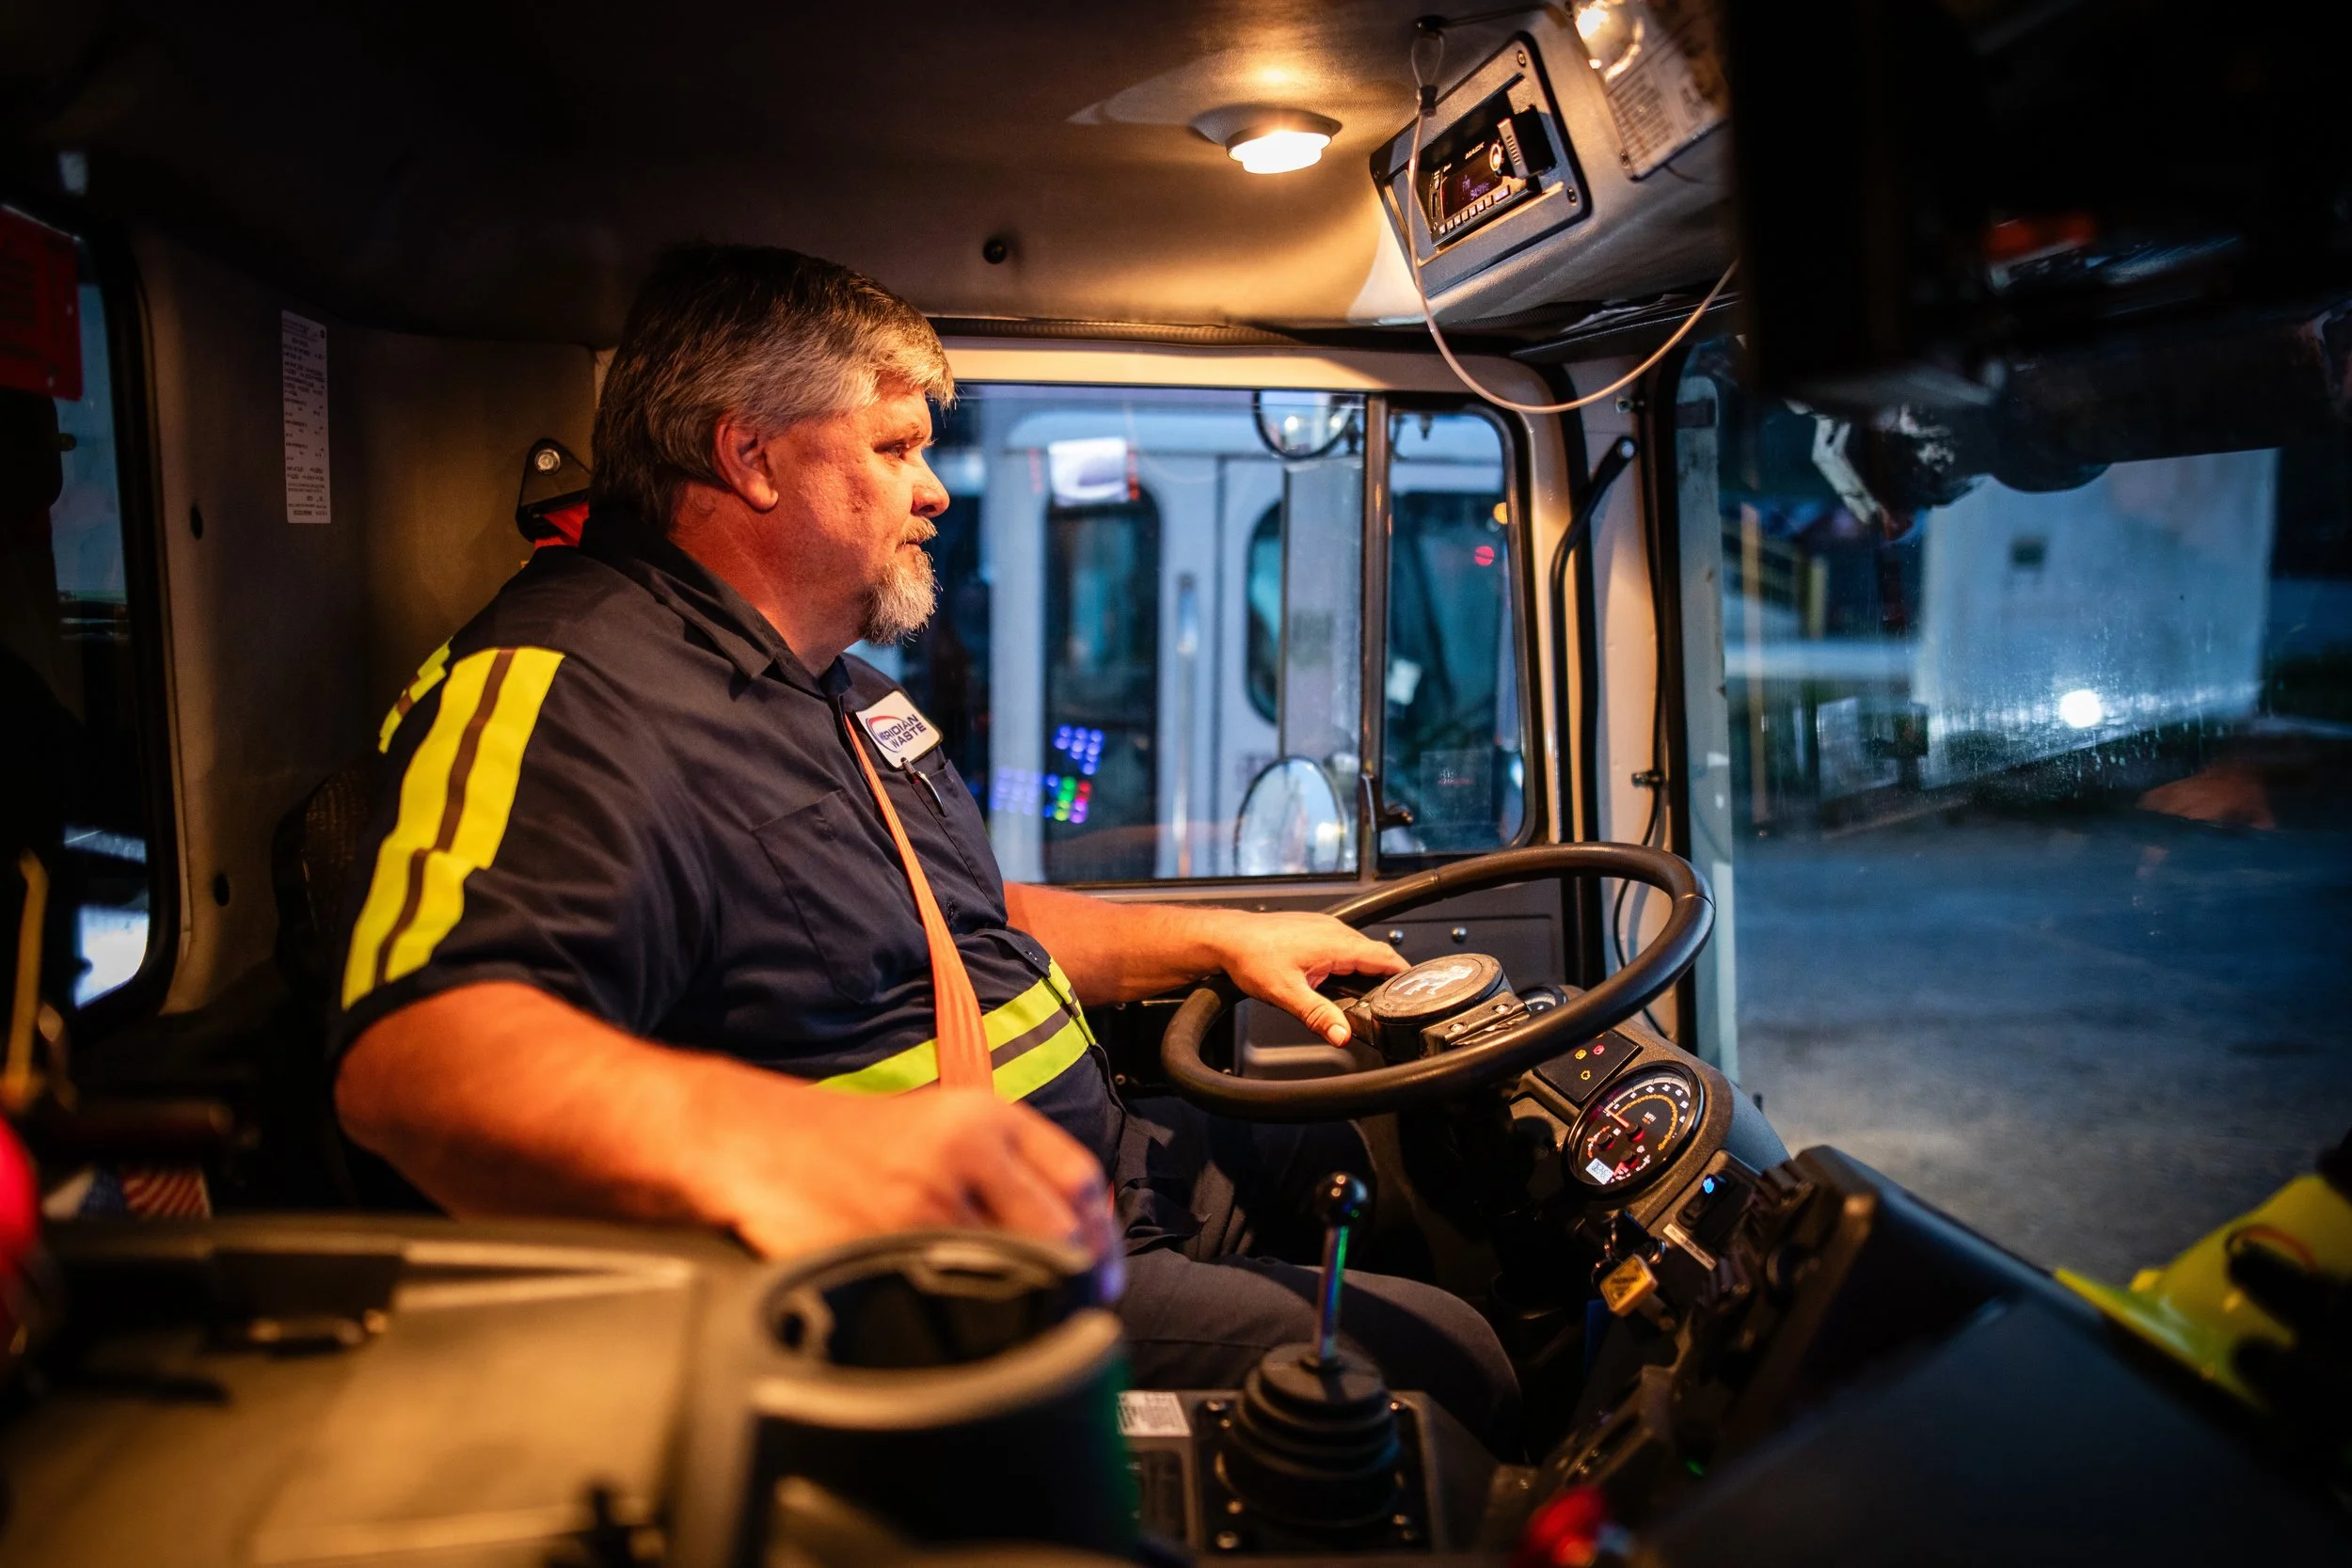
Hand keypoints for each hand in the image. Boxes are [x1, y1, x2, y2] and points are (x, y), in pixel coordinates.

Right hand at [699, 1079, 1123, 1297]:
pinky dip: (966, 1321)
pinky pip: (947, 1299)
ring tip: (1019, 1323)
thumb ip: (1005, 1160)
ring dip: (1023, 1304)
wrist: (758, 1142)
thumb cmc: (847, 1138)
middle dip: (1073, 1276)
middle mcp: (962, 1153)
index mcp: (985, 1116)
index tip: (1103, 1271)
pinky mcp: (882, 1248)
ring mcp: (921, 1204)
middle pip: (1057, 1232)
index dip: (1101, 1235)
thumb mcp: (939, 1120)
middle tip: (1070, 1308)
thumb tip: (1072, 1229)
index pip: (1078, 1179)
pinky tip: (961, 1327)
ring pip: (1010, 1272)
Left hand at [1209, 911, 1409, 1046]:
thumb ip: (1318, 1016)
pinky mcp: (1312, 929)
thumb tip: (1342, 1034)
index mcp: (1335, 943)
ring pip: (1357, 950)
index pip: (1384, 957)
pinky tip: (1335, 980)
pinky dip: (1347, 963)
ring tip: (1363, 995)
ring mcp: (1323, 928)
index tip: (1415, 989)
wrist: (1227, 938)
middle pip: (1373, 955)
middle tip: (1389, 1001)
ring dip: (1363, 970)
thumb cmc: (1251, 957)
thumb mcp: (1286, 994)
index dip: (1403, 974)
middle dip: (1384, 978)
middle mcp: (1334, 931)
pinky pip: (1341, 946)